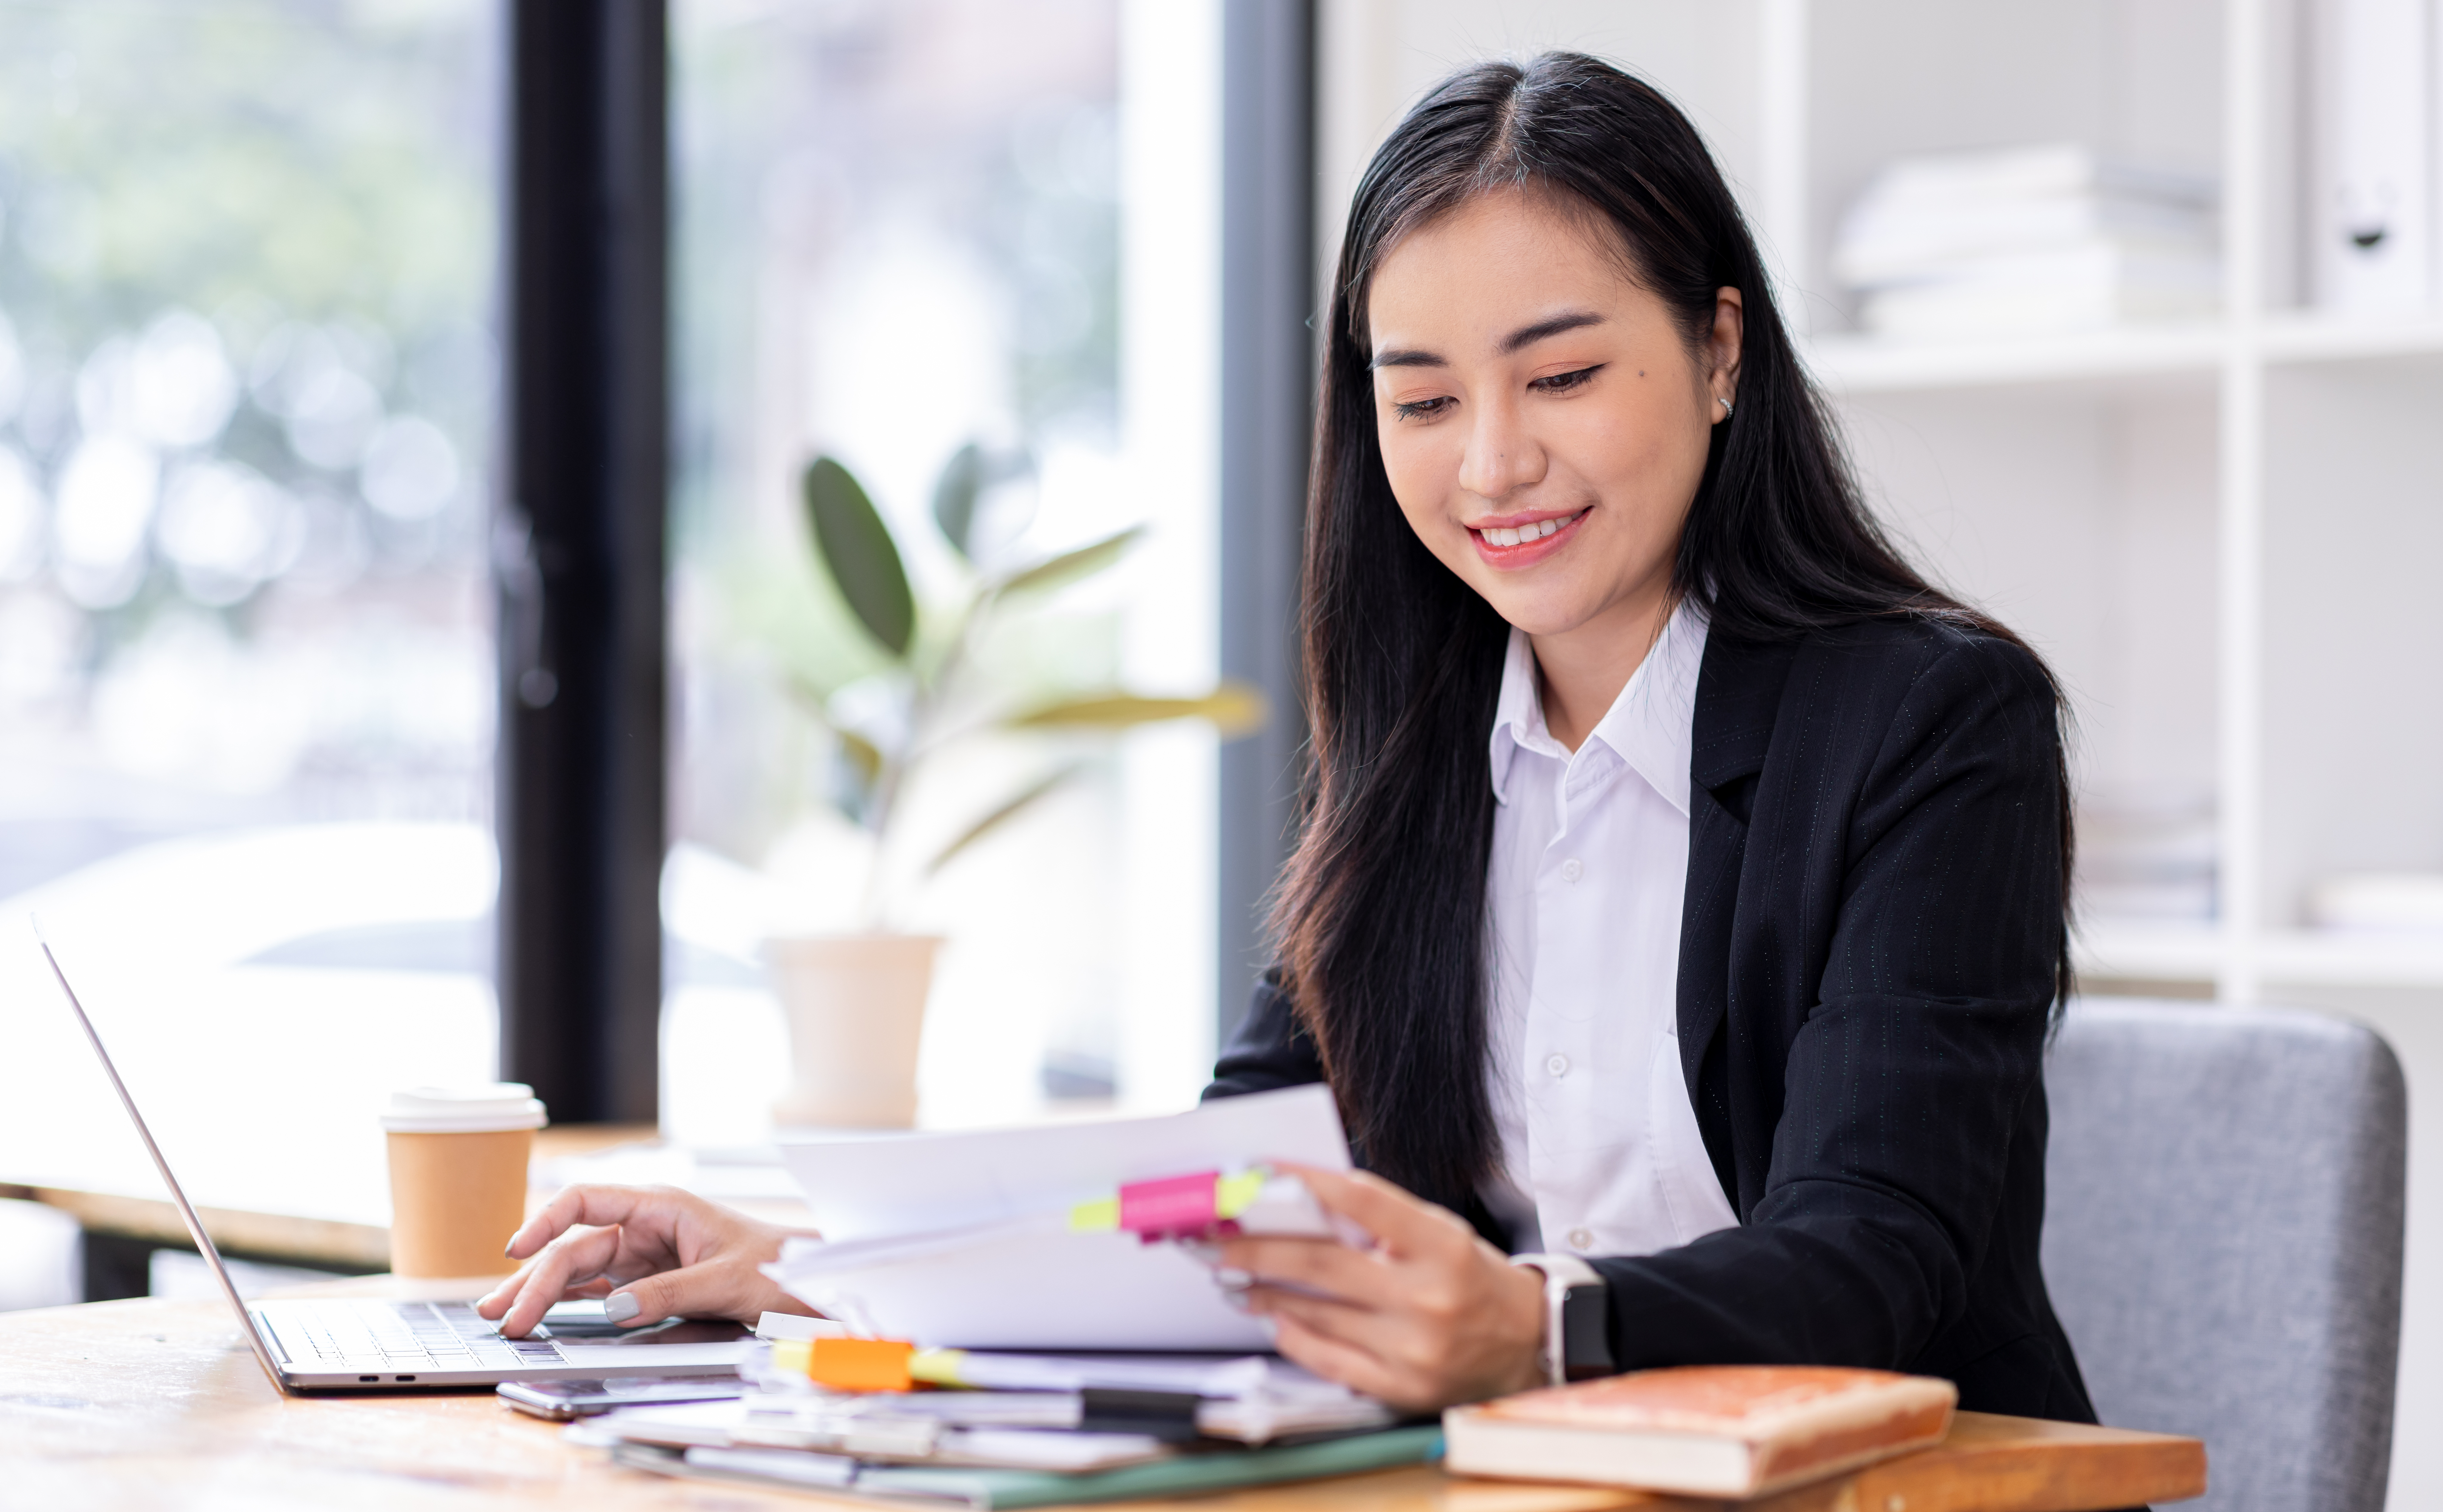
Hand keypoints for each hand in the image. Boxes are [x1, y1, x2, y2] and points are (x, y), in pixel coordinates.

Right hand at [473, 1184, 817, 1337]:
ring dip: (541, 1292)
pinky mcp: (645, 1282)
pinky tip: (540, 1315)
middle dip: (534, 1278)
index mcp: (660, 1207)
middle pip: (574, 1246)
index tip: (515, 1248)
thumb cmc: (774, 1266)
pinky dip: (568, 1302)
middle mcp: (644, 1227)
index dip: (545, 1221)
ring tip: (503, 1318)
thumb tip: (616, 1308)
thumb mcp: (725, 1280)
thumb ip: (670, 1293)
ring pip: (579, 1270)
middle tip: (501, 1314)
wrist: (805, 1282)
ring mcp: (642, 1255)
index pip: (587, 1202)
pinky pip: (597, 1288)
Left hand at [1216, 1166, 1545, 1411]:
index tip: (1255, 1173)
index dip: (1303, 1181)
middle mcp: (1428, 1297)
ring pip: (1316, 1312)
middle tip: (1211, 1237)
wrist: (1525, 1343)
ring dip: (1262, 1290)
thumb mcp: (1438, 1233)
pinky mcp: (1401, 1388)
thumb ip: (1378, 1221)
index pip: (1361, 1200)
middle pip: (1321, 1263)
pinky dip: (1292, 1335)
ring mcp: (1413, 1348)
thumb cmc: (1471, 1277)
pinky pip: (1329, 1359)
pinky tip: (1271, 1317)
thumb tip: (1297, 1203)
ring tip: (1230, 1273)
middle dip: (1254, 1248)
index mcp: (1441, 1246)